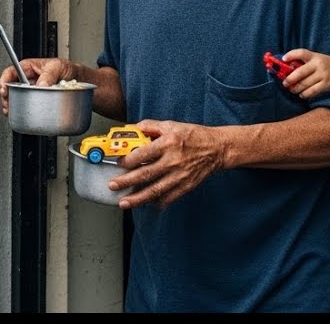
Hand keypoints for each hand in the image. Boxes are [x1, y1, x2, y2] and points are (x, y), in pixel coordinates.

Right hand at [0, 57, 76, 115]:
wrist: (79, 79)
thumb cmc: (67, 69)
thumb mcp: (58, 67)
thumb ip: (48, 75)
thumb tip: (40, 85)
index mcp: (29, 68)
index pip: (11, 72)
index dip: (4, 80)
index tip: (4, 89)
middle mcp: (27, 79)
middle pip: (10, 88)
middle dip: (6, 97)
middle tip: (8, 104)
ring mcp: (31, 91)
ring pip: (16, 98)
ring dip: (12, 106)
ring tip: (12, 111)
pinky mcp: (37, 101)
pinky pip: (27, 106)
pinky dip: (23, 111)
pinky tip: (22, 115)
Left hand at [109, 119, 225, 209]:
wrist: (217, 148)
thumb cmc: (194, 135)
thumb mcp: (171, 125)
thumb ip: (151, 126)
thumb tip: (133, 128)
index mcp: (168, 143)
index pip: (143, 154)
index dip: (128, 160)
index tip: (118, 163)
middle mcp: (173, 161)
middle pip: (145, 174)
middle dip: (126, 181)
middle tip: (113, 186)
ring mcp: (180, 175)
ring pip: (155, 190)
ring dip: (138, 198)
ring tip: (124, 203)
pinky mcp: (186, 185)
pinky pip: (169, 197)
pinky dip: (157, 203)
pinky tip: (146, 205)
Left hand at [279, 48, 329, 99]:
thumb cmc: (325, 64)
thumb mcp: (316, 58)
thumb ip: (304, 62)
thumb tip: (286, 67)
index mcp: (314, 56)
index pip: (302, 53)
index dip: (291, 55)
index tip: (283, 59)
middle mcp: (318, 65)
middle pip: (300, 72)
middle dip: (289, 79)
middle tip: (285, 83)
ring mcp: (323, 75)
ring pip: (305, 84)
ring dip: (296, 88)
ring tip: (292, 90)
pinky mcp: (326, 85)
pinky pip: (312, 91)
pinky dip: (304, 94)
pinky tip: (301, 94)